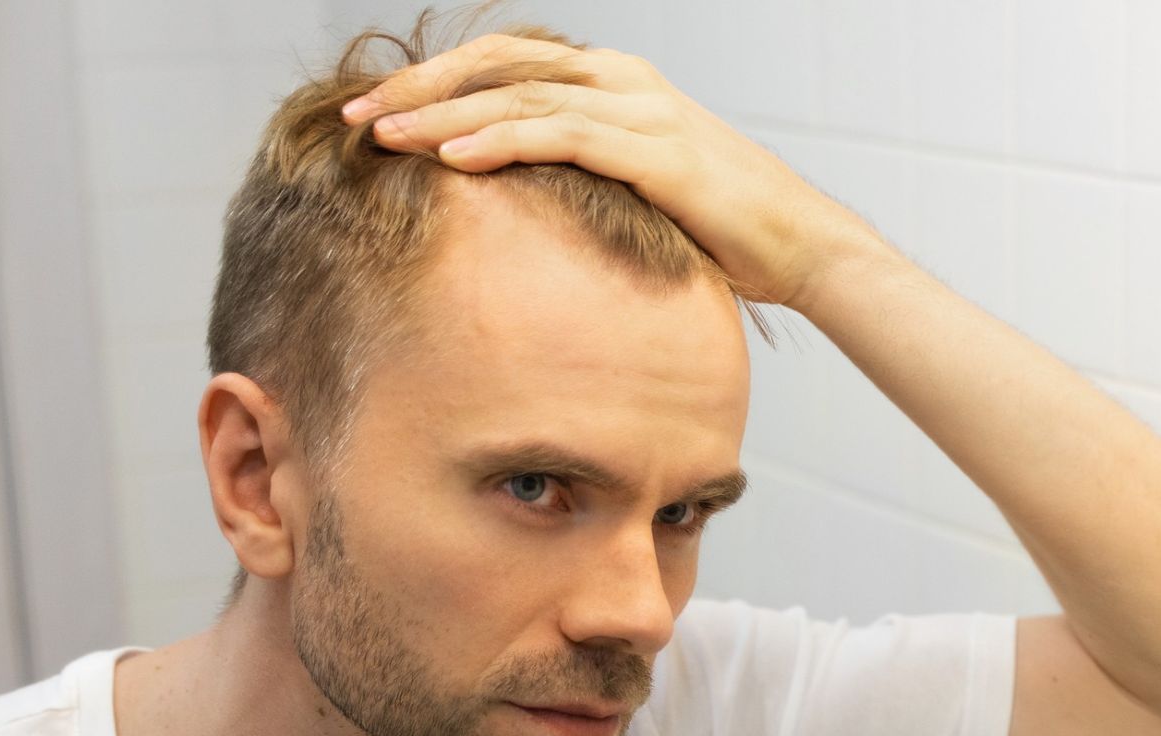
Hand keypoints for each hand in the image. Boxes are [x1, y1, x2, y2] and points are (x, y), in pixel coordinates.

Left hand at [345, 34, 881, 308]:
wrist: (802, 246)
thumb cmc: (723, 232)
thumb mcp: (641, 194)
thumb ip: (587, 182)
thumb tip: (528, 212)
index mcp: (616, 84)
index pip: (510, 64)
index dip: (440, 82)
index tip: (379, 113)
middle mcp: (624, 81)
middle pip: (501, 64)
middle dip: (423, 88)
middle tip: (357, 117)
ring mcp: (641, 110)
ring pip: (521, 93)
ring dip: (445, 114)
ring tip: (383, 136)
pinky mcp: (655, 151)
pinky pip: (562, 134)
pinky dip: (502, 140)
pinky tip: (453, 157)